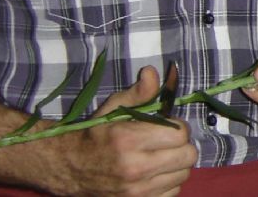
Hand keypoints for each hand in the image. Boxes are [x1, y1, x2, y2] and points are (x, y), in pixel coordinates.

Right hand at [57, 66, 196, 195]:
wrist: (70, 168)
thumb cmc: (96, 134)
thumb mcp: (114, 108)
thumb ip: (138, 92)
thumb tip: (152, 72)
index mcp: (129, 140)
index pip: (180, 133)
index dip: (177, 126)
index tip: (167, 125)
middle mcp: (135, 168)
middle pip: (188, 156)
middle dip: (182, 145)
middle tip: (168, 141)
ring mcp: (137, 192)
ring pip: (184, 175)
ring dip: (177, 164)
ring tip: (161, 156)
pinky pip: (174, 192)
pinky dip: (169, 182)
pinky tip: (156, 173)